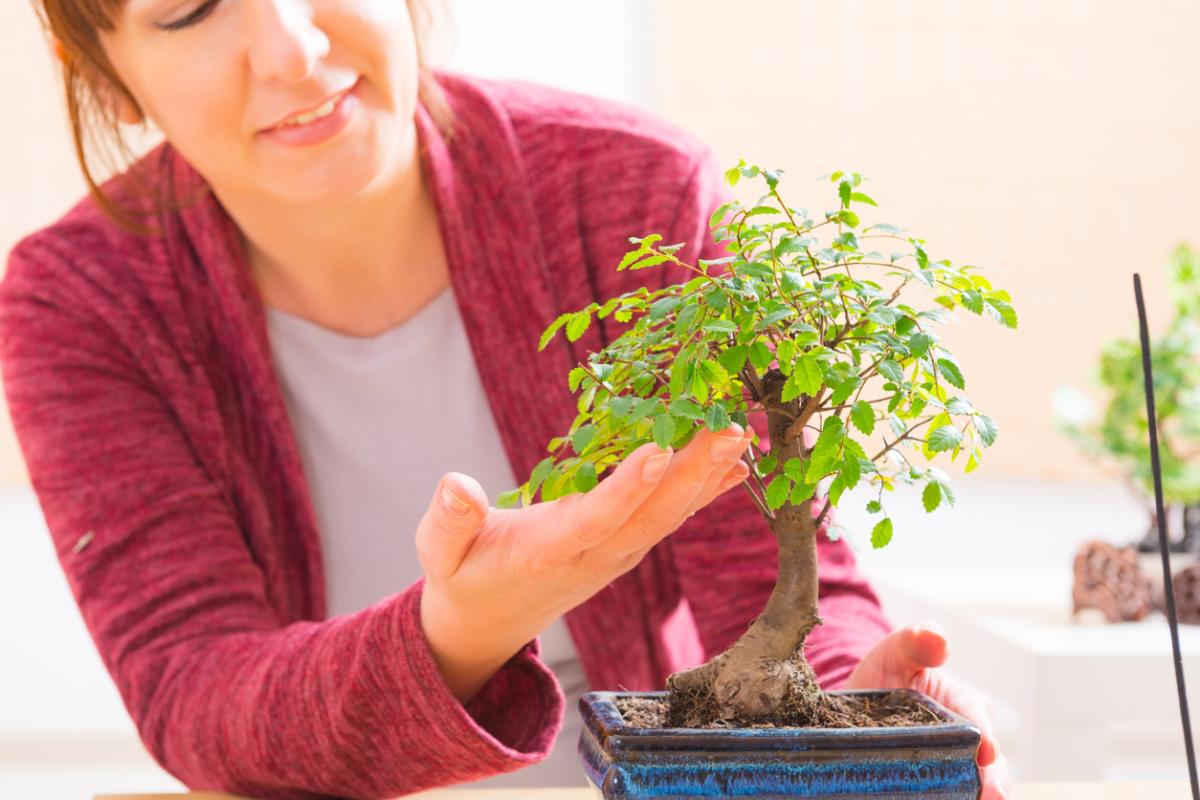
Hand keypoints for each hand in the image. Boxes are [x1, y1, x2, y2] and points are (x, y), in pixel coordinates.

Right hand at [416, 423, 753, 701]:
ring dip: (708, 475)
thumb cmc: (464, 576)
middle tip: (729, 429)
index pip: (593, 520)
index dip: (625, 488)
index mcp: (546, 553)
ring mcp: (615, 556)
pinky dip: (704, 491)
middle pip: (649, 516)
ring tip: (743, 434)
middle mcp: (593, 557)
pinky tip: (737, 465)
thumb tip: (455, 485)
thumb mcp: (438, 553)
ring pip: (667, 515)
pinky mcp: (625, 548)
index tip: (657, 451)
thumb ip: (447, 521)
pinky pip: (669, 518)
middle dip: (692, 471)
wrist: (489, 623)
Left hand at [844, 622, 1010, 799]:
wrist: (854, 709)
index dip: (985, 737)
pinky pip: (943, 798)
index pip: (980, 722)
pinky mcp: (932, 791)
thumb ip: (915, 641)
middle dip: (993, 784)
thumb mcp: (896, 652)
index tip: (987, 750)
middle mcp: (968, 747)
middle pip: (991, 771)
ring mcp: (952, 774)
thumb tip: (937, 638)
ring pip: (971, 792)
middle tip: (989, 796)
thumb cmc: (887, 675)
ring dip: (969, 796)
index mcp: (965, 708)